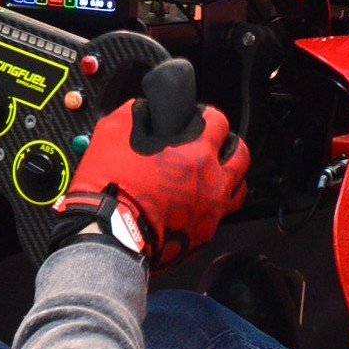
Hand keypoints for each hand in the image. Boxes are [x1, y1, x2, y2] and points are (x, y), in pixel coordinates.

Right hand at [59, 56, 248, 265]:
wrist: (108, 238)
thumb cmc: (110, 189)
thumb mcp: (112, 134)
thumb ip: (135, 114)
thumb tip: (144, 109)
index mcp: (196, 153)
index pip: (218, 121)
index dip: (207, 116)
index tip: (197, 119)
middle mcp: (211, 182)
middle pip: (240, 154)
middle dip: (228, 144)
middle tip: (212, 145)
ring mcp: (211, 212)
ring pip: (239, 187)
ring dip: (229, 176)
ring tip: (212, 175)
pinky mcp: (203, 237)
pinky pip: (219, 217)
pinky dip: (212, 207)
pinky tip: (196, 204)